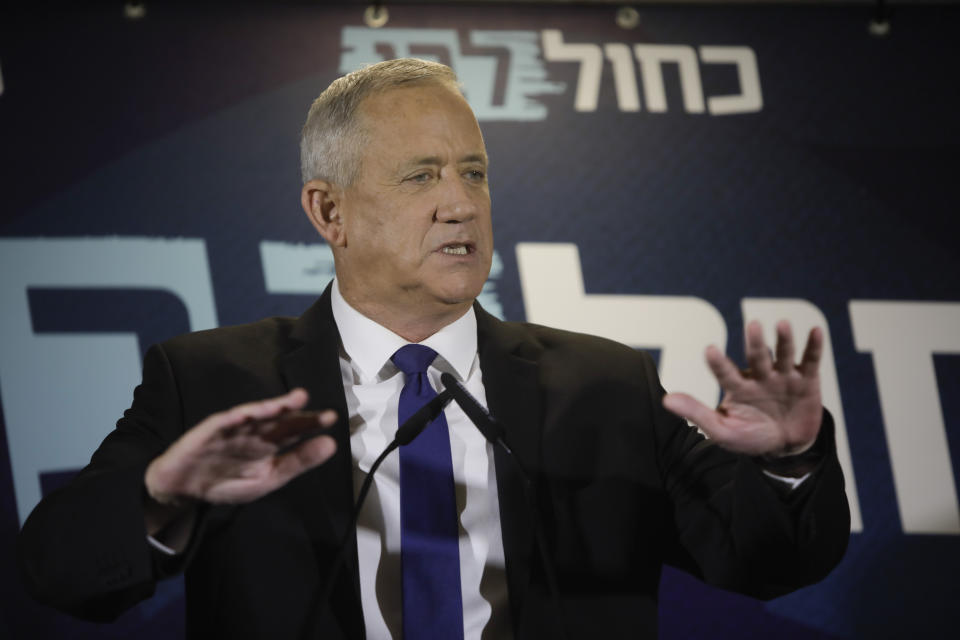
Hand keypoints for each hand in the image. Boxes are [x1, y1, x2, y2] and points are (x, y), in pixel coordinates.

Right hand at [144, 388, 337, 507]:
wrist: (184, 490)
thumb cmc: (226, 482)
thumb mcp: (268, 478)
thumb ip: (298, 462)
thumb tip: (331, 445)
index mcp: (270, 442)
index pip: (295, 429)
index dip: (312, 423)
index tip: (332, 419)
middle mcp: (255, 430)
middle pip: (279, 418)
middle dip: (298, 412)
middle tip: (320, 411)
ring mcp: (233, 428)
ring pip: (255, 415)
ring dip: (272, 407)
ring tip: (293, 401)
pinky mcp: (210, 431)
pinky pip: (224, 422)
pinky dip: (236, 418)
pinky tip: (249, 415)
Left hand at [662, 320, 822, 456]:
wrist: (786, 448)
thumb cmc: (750, 437)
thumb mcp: (722, 431)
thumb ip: (697, 413)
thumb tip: (666, 399)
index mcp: (738, 387)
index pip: (726, 372)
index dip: (718, 363)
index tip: (710, 350)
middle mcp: (759, 376)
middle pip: (756, 357)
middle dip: (755, 343)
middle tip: (753, 326)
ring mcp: (783, 376)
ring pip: (783, 354)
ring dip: (783, 340)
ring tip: (782, 324)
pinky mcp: (807, 380)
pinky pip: (811, 360)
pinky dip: (813, 346)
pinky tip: (816, 330)